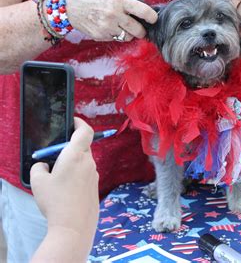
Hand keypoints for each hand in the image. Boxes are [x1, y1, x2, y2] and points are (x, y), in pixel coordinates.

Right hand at [30, 117, 98, 237]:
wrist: (74, 225)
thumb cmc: (55, 201)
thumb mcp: (38, 182)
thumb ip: (39, 167)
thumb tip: (44, 166)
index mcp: (76, 155)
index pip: (85, 131)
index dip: (80, 123)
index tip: (73, 121)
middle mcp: (89, 162)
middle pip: (83, 146)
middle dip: (70, 146)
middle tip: (55, 154)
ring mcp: (94, 174)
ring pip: (84, 161)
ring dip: (73, 161)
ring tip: (58, 174)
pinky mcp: (95, 186)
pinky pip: (86, 173)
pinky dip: (77, 173)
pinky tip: (66, 188)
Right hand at [66, 0, 157, 41]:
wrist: (69, 4)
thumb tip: (141, 9)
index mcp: (120, 1)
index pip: (144, 12)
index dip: (152, 17)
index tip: (153, 19)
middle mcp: (114, 15)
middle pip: (138, 30)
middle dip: (141, 30)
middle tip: (140, 28)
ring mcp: (107, 27)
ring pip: (127, 37)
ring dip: (128, 34)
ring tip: (122, 27)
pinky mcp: (100, 36)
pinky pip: (115, 39)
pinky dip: (115, 35)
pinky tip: (109, 27)